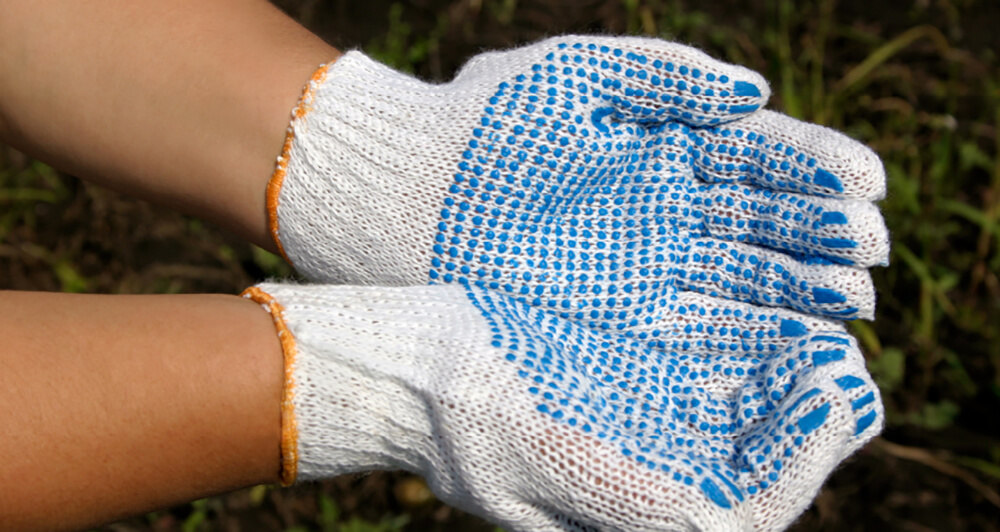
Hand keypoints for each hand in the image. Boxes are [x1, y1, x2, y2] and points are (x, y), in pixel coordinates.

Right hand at [245, 282, 881, 530]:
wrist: (406, 365)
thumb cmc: (456, 410)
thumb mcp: (536, 454)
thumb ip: (624, 493)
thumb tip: (722, 525)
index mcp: (631, 512)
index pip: (748, 512)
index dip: (805, 460)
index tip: (831, 391)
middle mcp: (649, 477)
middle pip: (758, 466)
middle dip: (812, 422)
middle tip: (844, 361)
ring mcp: (643, 432)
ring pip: (743, 422)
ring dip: (791, 388)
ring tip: (825, 335)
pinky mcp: (630, 386)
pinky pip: (711, 381)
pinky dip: (752, 356)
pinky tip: (771, 319)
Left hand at [269, 35, 888, 335]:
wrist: (406, 189)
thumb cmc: (485, 118)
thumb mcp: (576, 72)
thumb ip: (665, 74)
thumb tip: (755, 96)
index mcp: (665, 146)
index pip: (758, 160)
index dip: (814, 172)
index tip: (868, 185)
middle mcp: (666, 211)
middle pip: (761, 227)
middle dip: (819, 240)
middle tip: (870, 253)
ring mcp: (643, 267)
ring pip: (736, 283)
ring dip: (794, 296)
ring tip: (851, 306)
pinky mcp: (613, 318)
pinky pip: (690, 329)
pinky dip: (740, 337)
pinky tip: (786, 344)